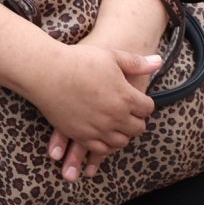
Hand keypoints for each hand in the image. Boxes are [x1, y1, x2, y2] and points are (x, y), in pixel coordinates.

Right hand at [29, 41, 162, 179]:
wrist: (46, 72)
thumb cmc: (78, 60)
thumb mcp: (111, 56)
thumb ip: (137, 62)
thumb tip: (158, 61)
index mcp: (126, 97)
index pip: (147, 108)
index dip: (144, 104)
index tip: (137, 101)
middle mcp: (115, 117)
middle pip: (137, 128)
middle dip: (136, 121)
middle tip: (129, 114)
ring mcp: (98, 129)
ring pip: (121, 142)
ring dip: (122, 134)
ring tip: (116, 125)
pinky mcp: (81, 135)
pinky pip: (101, 149)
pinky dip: (105, 144)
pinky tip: (102, 134)